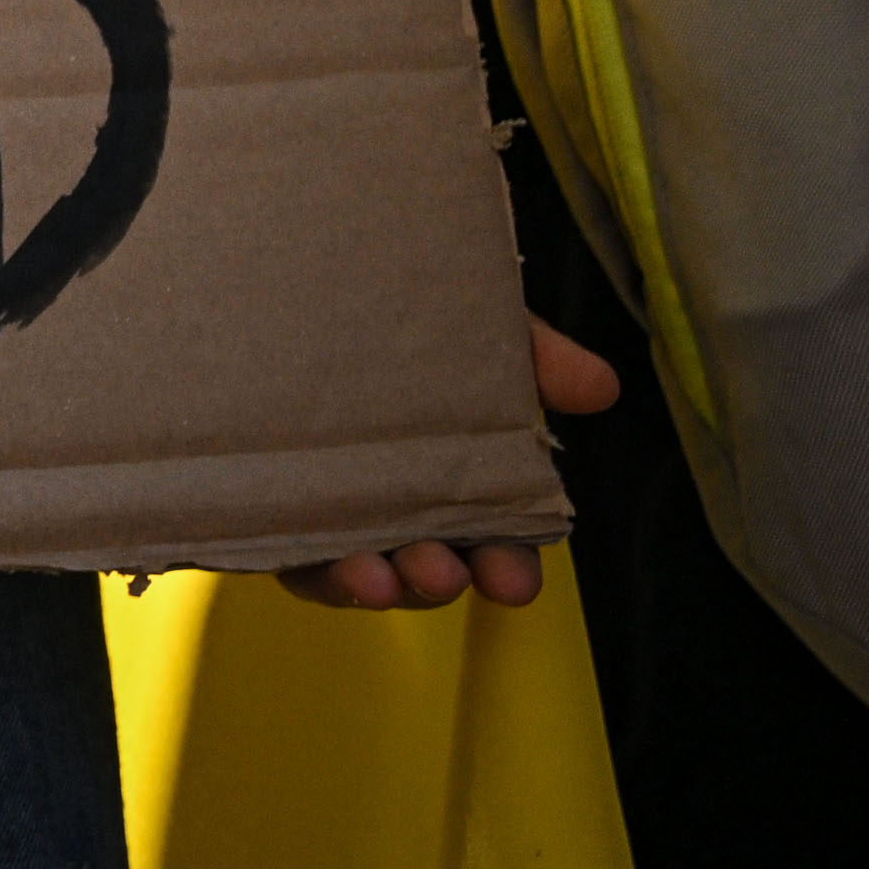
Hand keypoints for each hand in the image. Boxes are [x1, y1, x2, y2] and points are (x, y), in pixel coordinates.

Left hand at [275, 321, 623, 609]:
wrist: (274, 284)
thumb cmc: (384, 315)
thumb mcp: (464, 325)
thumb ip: (531, 355)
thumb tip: (601, 387)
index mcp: (453, 472)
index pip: (492, 537)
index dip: (507, 564)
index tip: (513, 582)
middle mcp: (395, 500)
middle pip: (427, 564)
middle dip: (439, 578)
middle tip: (443, 573)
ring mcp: (330, 508)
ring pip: (357, 570)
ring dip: (372, 584)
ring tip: (376, 574)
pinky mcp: (268, 504)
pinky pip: (285, 553)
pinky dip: (306, 564)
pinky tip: (315, 556)